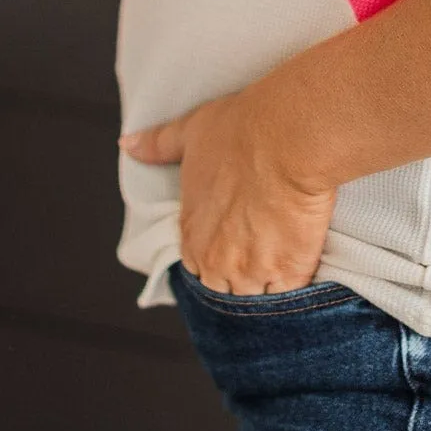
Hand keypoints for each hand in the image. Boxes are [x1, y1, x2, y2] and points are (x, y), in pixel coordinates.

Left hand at [120, 86, 337, 294]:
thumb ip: (159, 145)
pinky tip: (303, 270)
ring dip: (266, 287)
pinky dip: (294, 290)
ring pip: (254, 299)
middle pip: (223, 289)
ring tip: (283, 264)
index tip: (233, 240)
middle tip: (261, 253)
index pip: (195, 265)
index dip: (215, 255)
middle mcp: (215, 260)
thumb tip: (127, 144)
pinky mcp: (289, 273)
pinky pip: (289, 297)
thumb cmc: (242, 130)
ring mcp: (251, 272)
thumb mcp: (192, 132)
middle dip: (238, 278)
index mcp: (192, 233)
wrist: (287, 137)